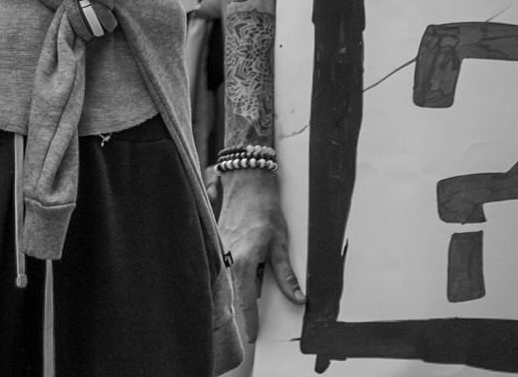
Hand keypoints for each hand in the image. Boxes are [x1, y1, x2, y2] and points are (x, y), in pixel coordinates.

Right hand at [218, 167, 301, 341]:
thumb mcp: (280, 242)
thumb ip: (286, 274)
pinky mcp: (220, 242)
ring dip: (244, 283)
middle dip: (247, 303)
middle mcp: (227, 256)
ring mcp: (221, 249)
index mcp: (242, 260)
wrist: (246, 181)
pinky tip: (251, 262)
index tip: (252, 336)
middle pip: (237, 290)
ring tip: (258, 275)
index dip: (250, 320)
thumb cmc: (264, 209)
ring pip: (232, 277)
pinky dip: (239, 270)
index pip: (245, 300)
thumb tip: (297, 298)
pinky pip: (228, 264)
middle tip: (256, 315)